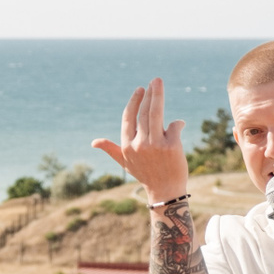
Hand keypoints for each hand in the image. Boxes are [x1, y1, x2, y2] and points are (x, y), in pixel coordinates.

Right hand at [92, 78, 188, 205]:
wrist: (165, 192)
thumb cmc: (145, 175)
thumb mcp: (125, 162)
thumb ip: (111, 149)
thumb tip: (93, 142)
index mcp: (127, 146)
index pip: (129, 118)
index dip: (134, 102)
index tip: (140, 89)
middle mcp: (140, 144)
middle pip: (143, 113)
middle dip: (149, 94)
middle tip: (154, 81)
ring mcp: (156, 145)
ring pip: (156, 114)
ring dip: (158, 96)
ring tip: (159, 83)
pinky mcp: (172, 147)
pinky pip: (174, 126)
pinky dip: (177, 124)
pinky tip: (179, 124)